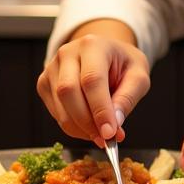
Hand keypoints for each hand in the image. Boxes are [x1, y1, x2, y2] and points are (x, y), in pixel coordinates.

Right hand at [37, 32, 149, 147]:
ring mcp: (52, 67)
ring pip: (60, 105)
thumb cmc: (124, 65)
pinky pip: (55, 112)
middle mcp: (67, 53)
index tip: (109, 133)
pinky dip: (72, 126)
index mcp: (93, 45)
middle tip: (105, 138)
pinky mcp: (44, 83)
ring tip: (100, 134)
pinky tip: (88, 126)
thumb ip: (128, 98)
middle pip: (68, 92)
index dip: (100, 109)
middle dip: (87, 122)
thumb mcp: (138, 76)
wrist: (108, 55)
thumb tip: (114, 125)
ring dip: (80, 128)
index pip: (92, 79)